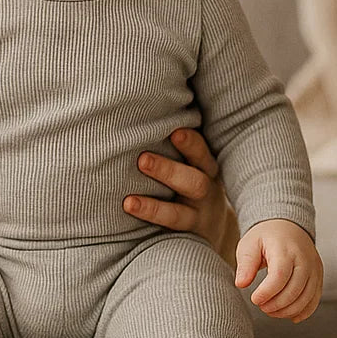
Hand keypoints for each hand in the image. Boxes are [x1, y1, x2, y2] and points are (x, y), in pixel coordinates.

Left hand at [124, 129, 238, 261]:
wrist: (208, 229)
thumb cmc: (188, 181)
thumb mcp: (192, 161)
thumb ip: (175, 139)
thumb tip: (142, 99)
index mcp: (206, 168)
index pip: (201, 153)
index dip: (191, 143)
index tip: (174, 131)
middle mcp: (205, 192)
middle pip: (193, 181)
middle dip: (168, 171)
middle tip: (141, 159)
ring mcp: (196, 218)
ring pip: (179, 214)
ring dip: (153, 207)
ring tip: (128, 201)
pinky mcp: (186, 238)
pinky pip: (169, 235)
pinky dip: (150, 226)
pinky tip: (129, 215)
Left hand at [234, 219, 322, 322]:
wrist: (287, 226)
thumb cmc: (265, 237)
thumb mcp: (249, 245)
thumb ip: (245, 264)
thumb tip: (240, 284)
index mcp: (285, 249)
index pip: (279, 276)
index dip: (267, 292)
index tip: (254, 300)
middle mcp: (304, 260)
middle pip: (295, 289)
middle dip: (277, 304)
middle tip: (261, 307)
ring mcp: (314, 269)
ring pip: (306, 297)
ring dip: (288, 310)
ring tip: (271, 311)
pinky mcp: (319, 276)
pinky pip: (315, 299)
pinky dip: (303, 311)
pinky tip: (290, 316)